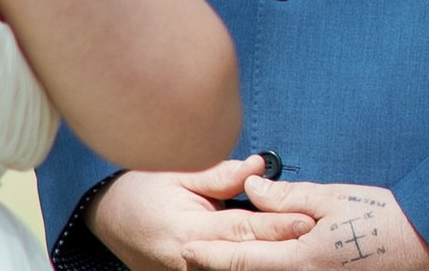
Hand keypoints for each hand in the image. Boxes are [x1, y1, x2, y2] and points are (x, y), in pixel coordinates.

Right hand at [86, 156, 316, 270]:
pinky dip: (250, 263)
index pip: (244, 229)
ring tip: (305, 246)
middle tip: (319, 237)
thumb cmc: (142, 191)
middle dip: (285, 248)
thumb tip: (258, 167)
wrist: (108, 223)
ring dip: (270, 259)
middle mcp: (194, 262)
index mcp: (190, 232)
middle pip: (249, 258)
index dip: (278, 225)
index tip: (309, 220)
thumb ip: (219, 174)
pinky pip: (226, 270)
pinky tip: (274, 255)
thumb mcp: (176, 173)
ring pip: (239, 269)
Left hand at [181, 175, 428, 270]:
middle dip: (224, 264)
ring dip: (249, 265)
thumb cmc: (383, 219)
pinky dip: (272, 266)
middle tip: (196, 252)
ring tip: (224, 256)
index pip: (243, 260)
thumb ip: (288, 197)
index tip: (187, 248)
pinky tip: (265, 258)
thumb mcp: (333, 198)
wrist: (428, 246)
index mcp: (303, 259)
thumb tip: (252, 189)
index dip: (212, 255)